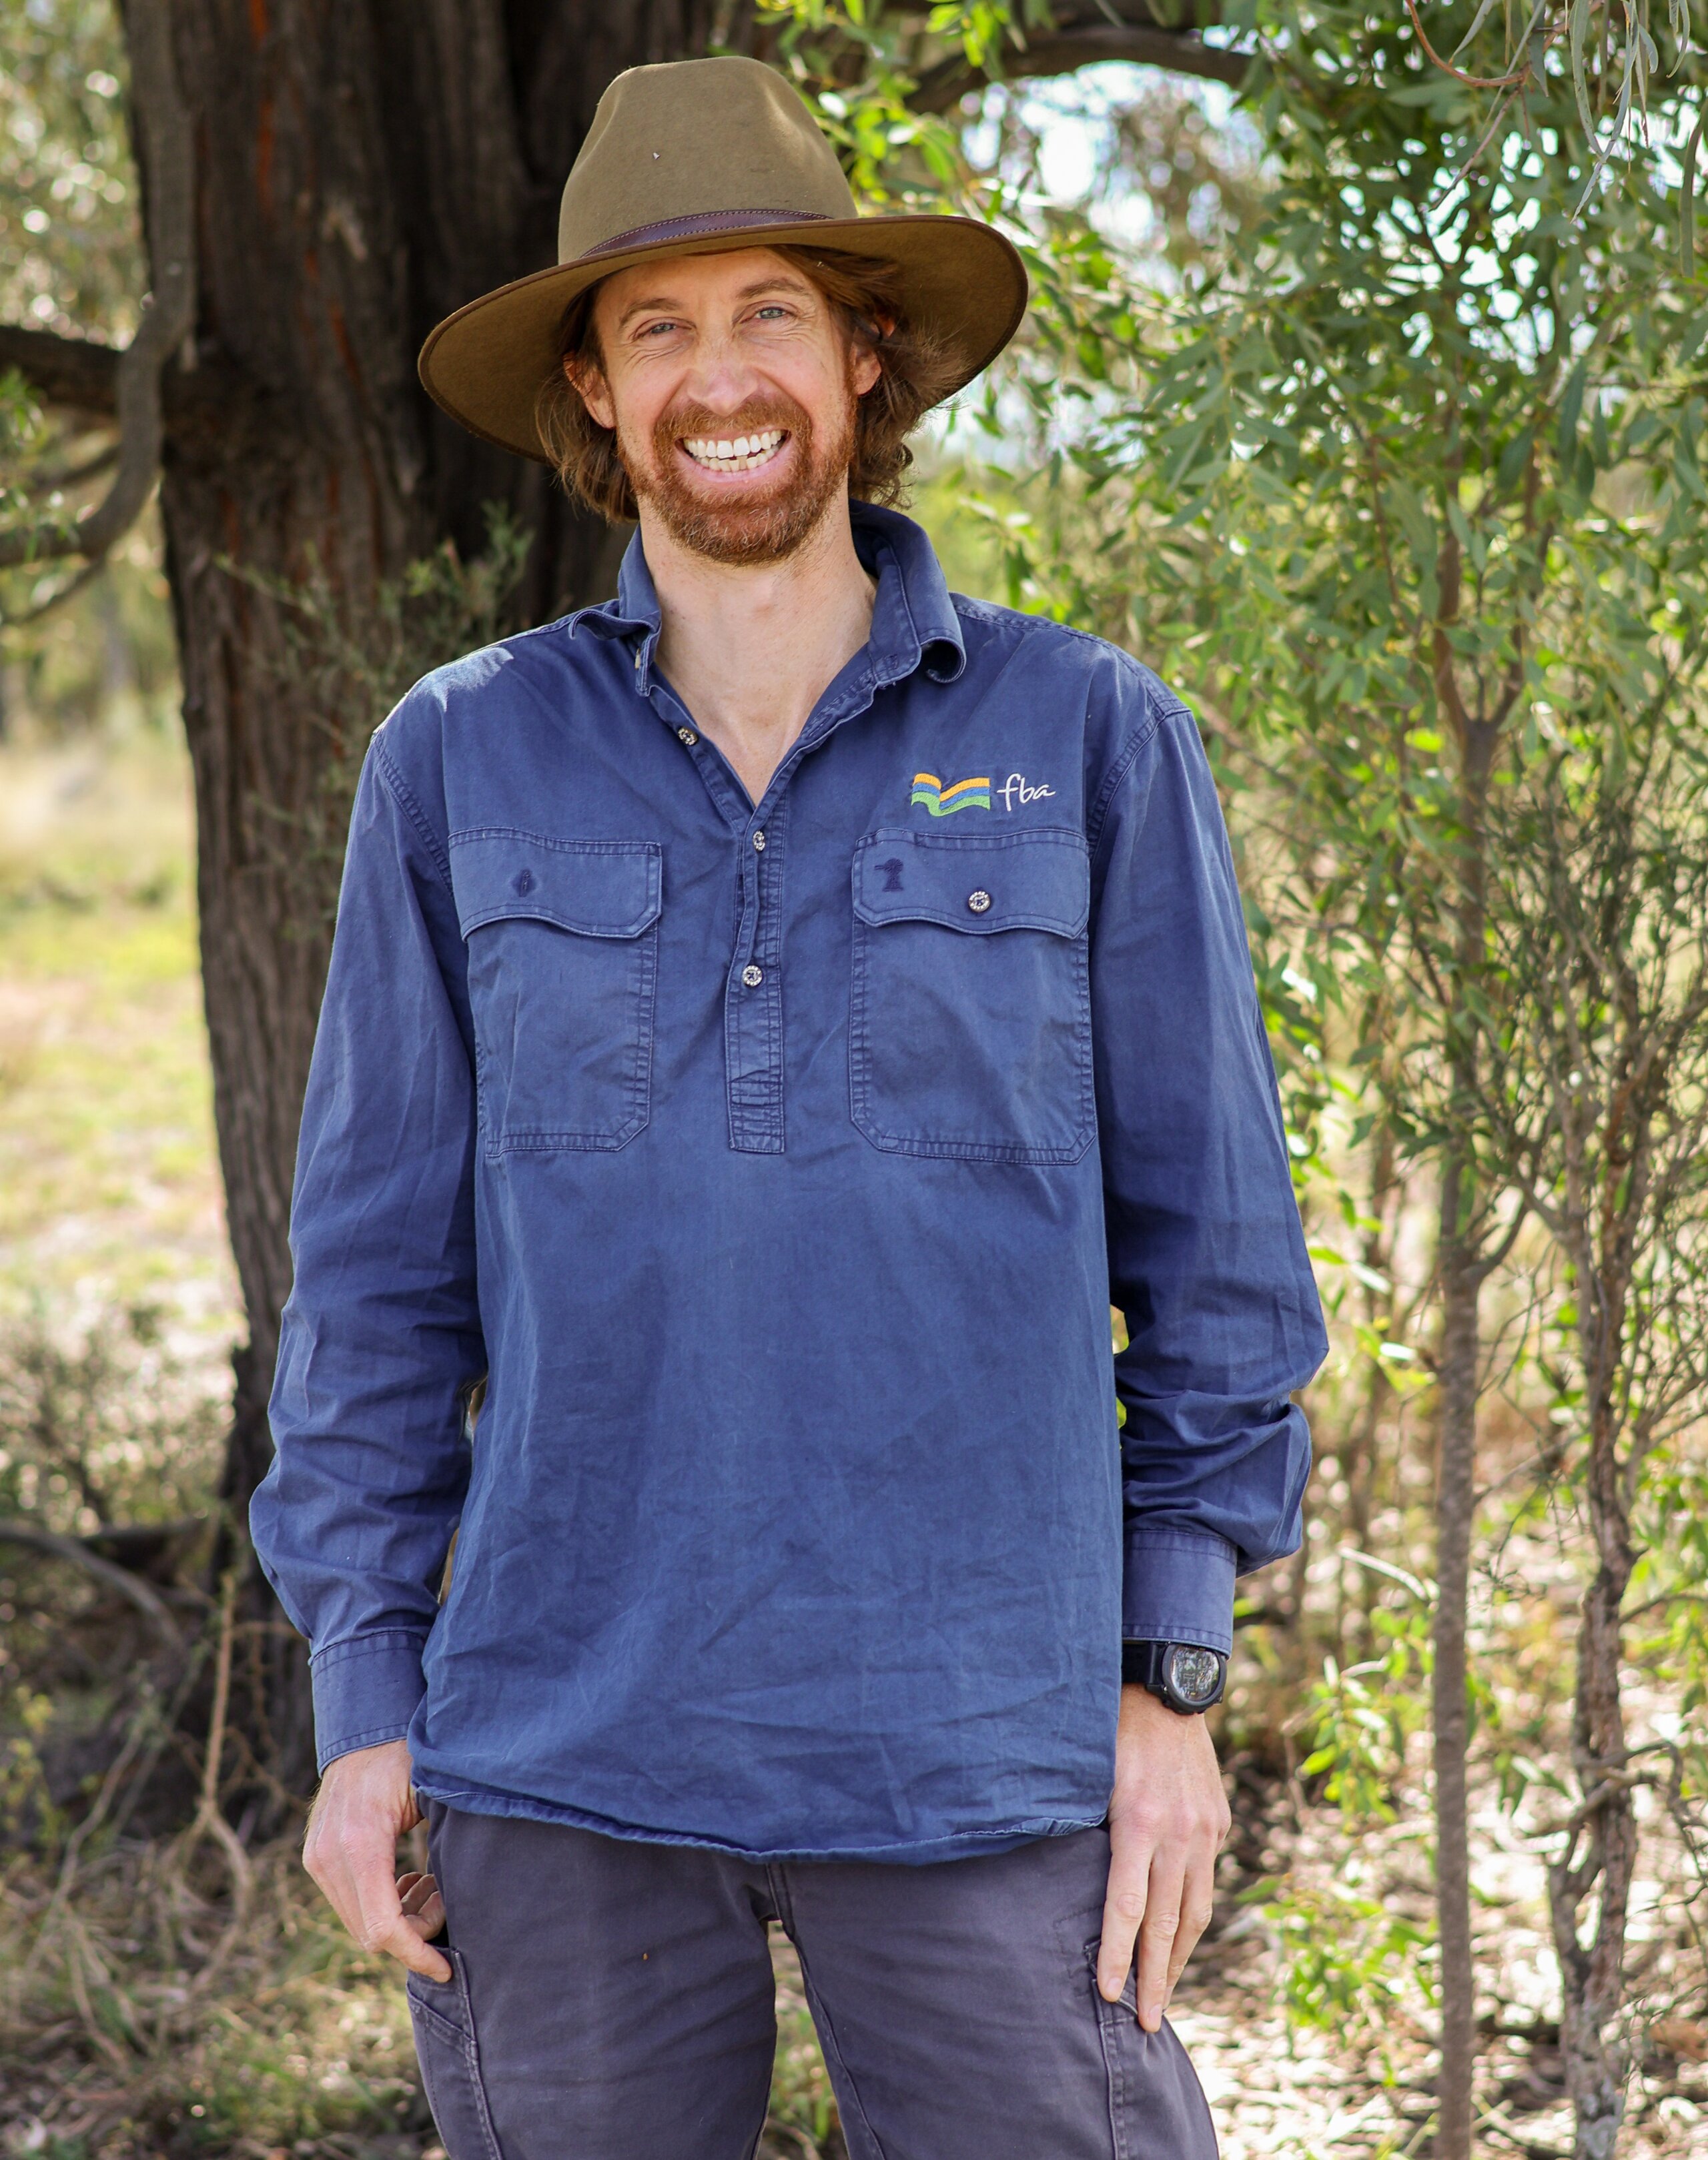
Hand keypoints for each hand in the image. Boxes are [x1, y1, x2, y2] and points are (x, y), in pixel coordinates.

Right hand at [303, 1737, 450, 1980]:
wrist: (366, 1729)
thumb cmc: (409, 1757)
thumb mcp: (436, 1795)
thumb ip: (446, 1848)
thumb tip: (466, 1902)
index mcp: (361, 1844)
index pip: (384, 1928)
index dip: (417, 1955)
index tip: (447, 1968)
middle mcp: (329, 1857)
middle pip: (370, 1934)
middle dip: (413, 1934)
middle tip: (445, 1901)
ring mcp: (317, 1858)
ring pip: (359, 1923)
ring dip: (398, 1920)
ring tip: (429, 1884)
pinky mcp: (315, 1858)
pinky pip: (349, 1903)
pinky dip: (381, 1905)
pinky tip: (407, 1879)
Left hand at [1098, 1682, 1230, 2029]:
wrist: (1166, 1690)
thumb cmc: (1111, 1731)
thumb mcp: (1087, 1777)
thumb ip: (1082, 1830)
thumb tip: (1059, 1880)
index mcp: (1139, 1823)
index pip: (1126, 1907)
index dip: (1116, 1955)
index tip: (1107, 1995)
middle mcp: (1178, 1834)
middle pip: (1166, 1923)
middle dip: (1154, 1978)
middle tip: (1146, 2023)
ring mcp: (1203, 1831)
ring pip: (1194, 1910)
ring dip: (1179, 1958)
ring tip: (1164, 1994)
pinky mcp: (1217, 1823)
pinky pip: (1205, 1881)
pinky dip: (1192, 1916)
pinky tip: (1179, 1938)